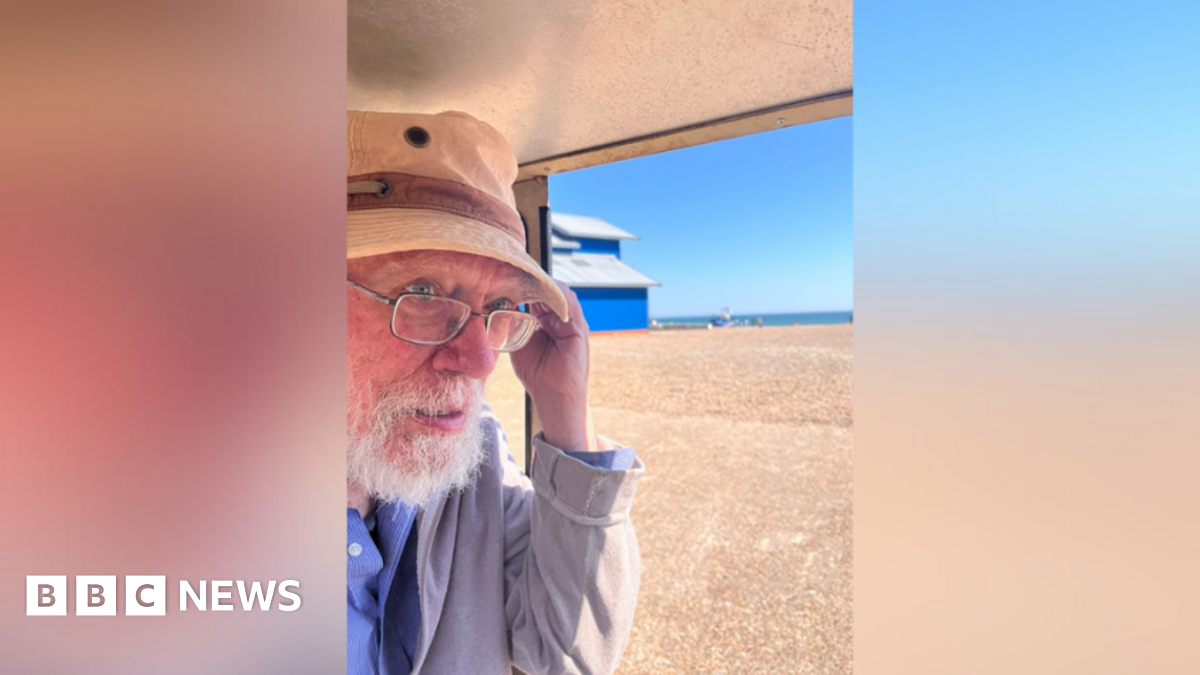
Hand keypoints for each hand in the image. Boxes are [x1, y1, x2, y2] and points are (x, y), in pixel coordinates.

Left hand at [510, 280, 591, 451]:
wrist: (554, 397)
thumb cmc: (537, 374)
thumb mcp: (518, 343)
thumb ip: (511, 325)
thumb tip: (497, 305)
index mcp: (544, 320)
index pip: (534, 294)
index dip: (522, 284)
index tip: (505, 274)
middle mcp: (559, 318)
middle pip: (546, 290)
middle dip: (532, 280)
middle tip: (513, 269)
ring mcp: (570, 322)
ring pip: (559, 294)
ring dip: (544, 285)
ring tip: (527, 278)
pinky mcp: (579, 328)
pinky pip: (570, 306)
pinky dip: (558, 297)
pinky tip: (544, 292)